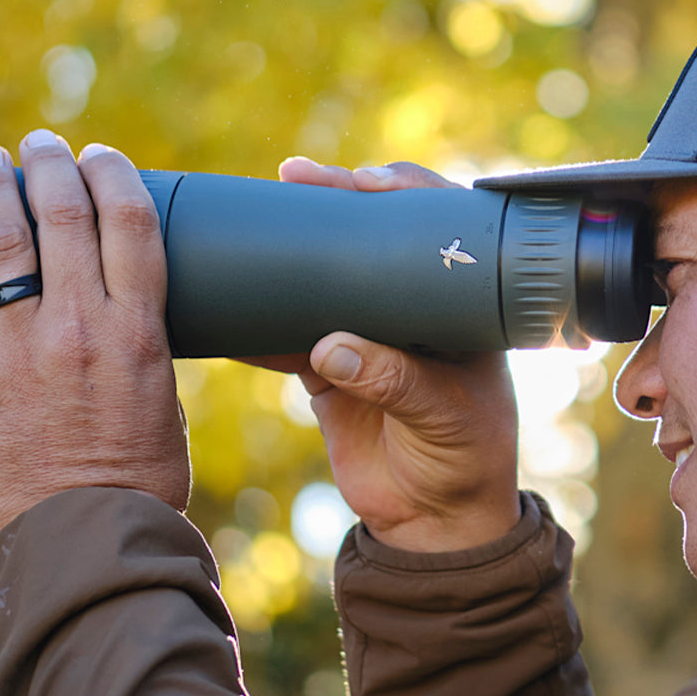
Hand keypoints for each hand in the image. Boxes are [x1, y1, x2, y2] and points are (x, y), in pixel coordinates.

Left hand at [0, 131, 186, 552]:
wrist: (78, 547)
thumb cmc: (139, 481)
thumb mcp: (164, 402)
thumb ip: (142, 347)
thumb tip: (123, 311)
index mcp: (138, 333)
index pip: (128, 223)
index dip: (113, 175)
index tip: (102, 155)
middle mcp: (78, 327)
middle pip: (63, 217)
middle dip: (51, 166)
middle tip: (42, 143)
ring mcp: (18, 350)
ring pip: (1, 242)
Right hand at [264, 158, 520, 552]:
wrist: (433, 521)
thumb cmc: (466, 461)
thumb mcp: (445, 416)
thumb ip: (395, 382)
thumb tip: (329, 348)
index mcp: (457, 305)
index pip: (436, 229)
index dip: (404, 193)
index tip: (363, 181)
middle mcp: (411, 308)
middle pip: (373, 238)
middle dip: (335, 202)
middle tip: (298, 174)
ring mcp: (367, 335)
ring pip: (326, 275)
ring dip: (294, 248)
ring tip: (261, 211)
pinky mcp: (328, 369)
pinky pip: (288, 335)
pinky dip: (260, 322)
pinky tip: (231, 300)